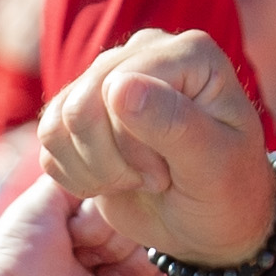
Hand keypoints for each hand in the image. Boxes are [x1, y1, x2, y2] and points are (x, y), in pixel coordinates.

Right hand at [39, 32, 275, 271]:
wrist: (212, 223)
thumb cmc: (226, 191)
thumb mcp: (214, 164)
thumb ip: (173, 122)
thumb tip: (119, 87)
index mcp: (187, 53)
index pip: (120, 86)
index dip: (133, 143)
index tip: (168, 172)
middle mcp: (143, 52)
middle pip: (82, 105)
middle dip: (111, 161)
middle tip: (153, 179)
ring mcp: (107, 79)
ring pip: (57, 125)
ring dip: (93, 171)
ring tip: (134, 180)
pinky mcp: (81, 113)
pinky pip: (49, 144)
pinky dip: (76, 177)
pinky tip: (113, 183)